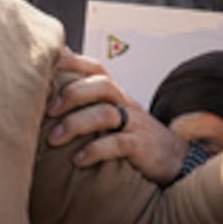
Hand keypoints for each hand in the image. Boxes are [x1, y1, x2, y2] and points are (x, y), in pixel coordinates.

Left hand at [46, 48, 187, 183]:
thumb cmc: (133, 137)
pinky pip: (118, 143)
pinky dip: (95, 150)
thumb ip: (88, 108)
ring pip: (106, 114)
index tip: (47, 64)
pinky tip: (78, 160)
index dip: (73, 62)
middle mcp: (125, 104)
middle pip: (101, 86)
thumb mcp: (113, 118)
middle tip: (48, 110)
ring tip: (53, 139)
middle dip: (71, 94)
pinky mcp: (142, 146)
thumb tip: (47, 102)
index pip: (96, 69)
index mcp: (116, 95)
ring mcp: (135, 124)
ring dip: (75, 124)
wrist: (176, 161)